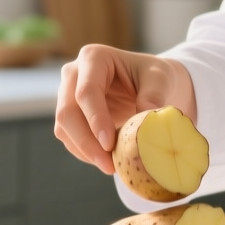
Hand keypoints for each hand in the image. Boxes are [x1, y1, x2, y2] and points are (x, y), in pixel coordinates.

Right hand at [54, 45, 197, 174]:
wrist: (150, 85)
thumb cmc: (154, 77)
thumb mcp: (161, 78)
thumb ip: (153, 94)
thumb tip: (146, 116)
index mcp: (93, 58)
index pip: (86, 92)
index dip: (95, 119)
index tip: (109, 143)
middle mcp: (73, 75)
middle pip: (67, 112)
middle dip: (86, 142)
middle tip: (108, 165)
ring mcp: (67, 95)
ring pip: (64, 128)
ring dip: (85, 151)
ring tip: (112, 166)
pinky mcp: (70, 116)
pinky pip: (70, 139)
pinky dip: (86, 153)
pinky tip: (107, 160)